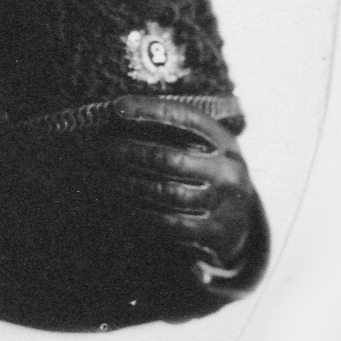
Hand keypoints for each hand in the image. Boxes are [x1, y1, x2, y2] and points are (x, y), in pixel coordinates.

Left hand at [82, 95, 257, 270]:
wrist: (238, 222)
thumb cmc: (203, 171)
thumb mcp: (200, 147)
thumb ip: (168, 132)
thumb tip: (116, 115)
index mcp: (223, 140)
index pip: (186, 118)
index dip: (151, 110)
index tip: (117, 107)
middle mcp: (228, 170)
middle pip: (171, 158)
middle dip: (130, 152)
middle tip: (101, 149)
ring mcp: (224, 204)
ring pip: (167, 193)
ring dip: (130, 185)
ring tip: (105, 178)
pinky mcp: (214, 233)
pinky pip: (170, 224)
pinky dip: (141, 213)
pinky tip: (122, 205)